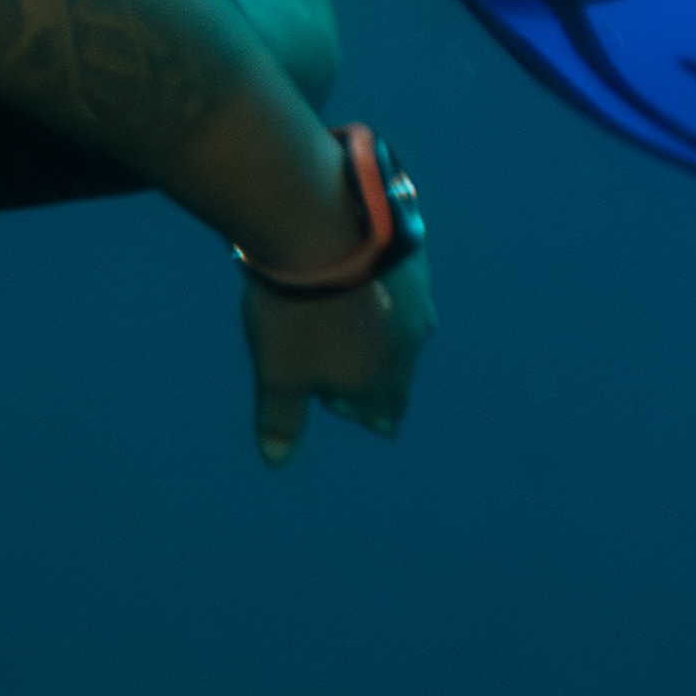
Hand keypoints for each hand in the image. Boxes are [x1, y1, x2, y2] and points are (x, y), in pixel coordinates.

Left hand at [243, 258, 433, 464]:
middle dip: (377, 379)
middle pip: (399, 370)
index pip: (387, 410)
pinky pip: (402, 288)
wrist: (319, 235)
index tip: (370, 423)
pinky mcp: (413, 261)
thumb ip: (282, 418)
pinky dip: (385, 295)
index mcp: (381, 378)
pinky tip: (366, 285)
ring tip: (362, 334)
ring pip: (406, 328)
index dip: (369, 415)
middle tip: (357, 382)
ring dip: (385, 336)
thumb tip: (277, 460)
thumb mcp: (278, 375)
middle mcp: (411, 342)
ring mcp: (417, 299)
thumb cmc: (296, 317)